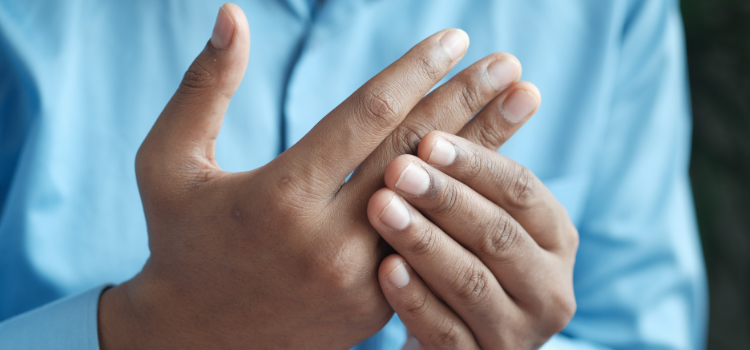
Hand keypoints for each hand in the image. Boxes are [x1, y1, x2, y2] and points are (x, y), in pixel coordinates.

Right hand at [98, 3, 531, 348]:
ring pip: (437, 201)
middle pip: (416, 156)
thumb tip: (232, 13)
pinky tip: (494, 166)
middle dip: (469, 102)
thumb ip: (203, 87)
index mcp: (280, 197)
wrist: (195, 337)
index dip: (415, 72)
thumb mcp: (168, 162)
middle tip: (509, 64)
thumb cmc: (180, 240)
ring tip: (524, 102)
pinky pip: (430, 240)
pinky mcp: (376, 306)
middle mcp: (328, 242)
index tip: (455, 38)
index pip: (366, 118)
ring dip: (485, 148)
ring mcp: (360, 280)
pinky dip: (462, 199)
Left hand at [368, 91, 578, 348]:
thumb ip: (486, 164)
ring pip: (473, 282)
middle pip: (499, 235)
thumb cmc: (465, 255)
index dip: (478, 164)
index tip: (429, 139)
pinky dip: (416, 299)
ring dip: (425, 241)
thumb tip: (515, 79)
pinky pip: (447, 333)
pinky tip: (384, 269)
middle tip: (398, 169)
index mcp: (557, 238)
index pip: (524, 192)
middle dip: (446, 198)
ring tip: (382, 208)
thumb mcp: (482, 213)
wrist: (460, 334)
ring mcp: (519, 333)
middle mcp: (551, 287)